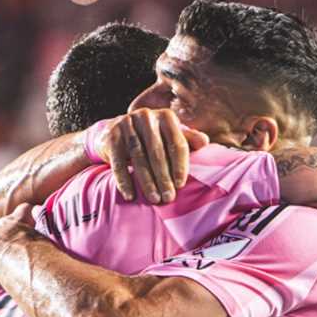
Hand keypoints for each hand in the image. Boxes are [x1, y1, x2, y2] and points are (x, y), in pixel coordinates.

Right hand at [94, 108, 208, 203]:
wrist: (116, 131)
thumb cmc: (152, 137)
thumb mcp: (170, 135)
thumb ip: (188, 139)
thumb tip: (205, 142)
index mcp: (166, 117)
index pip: (176, 143)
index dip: (180, 165)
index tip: (181, 185)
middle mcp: (146, 117)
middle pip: (157, 152)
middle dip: (164, 177)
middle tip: (169, 197)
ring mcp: (127, 125)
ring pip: (138, 157)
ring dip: (146, 181)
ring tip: (154, 199)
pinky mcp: (112, 137)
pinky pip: (118, 162)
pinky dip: (124, 180)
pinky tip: (130, 195)